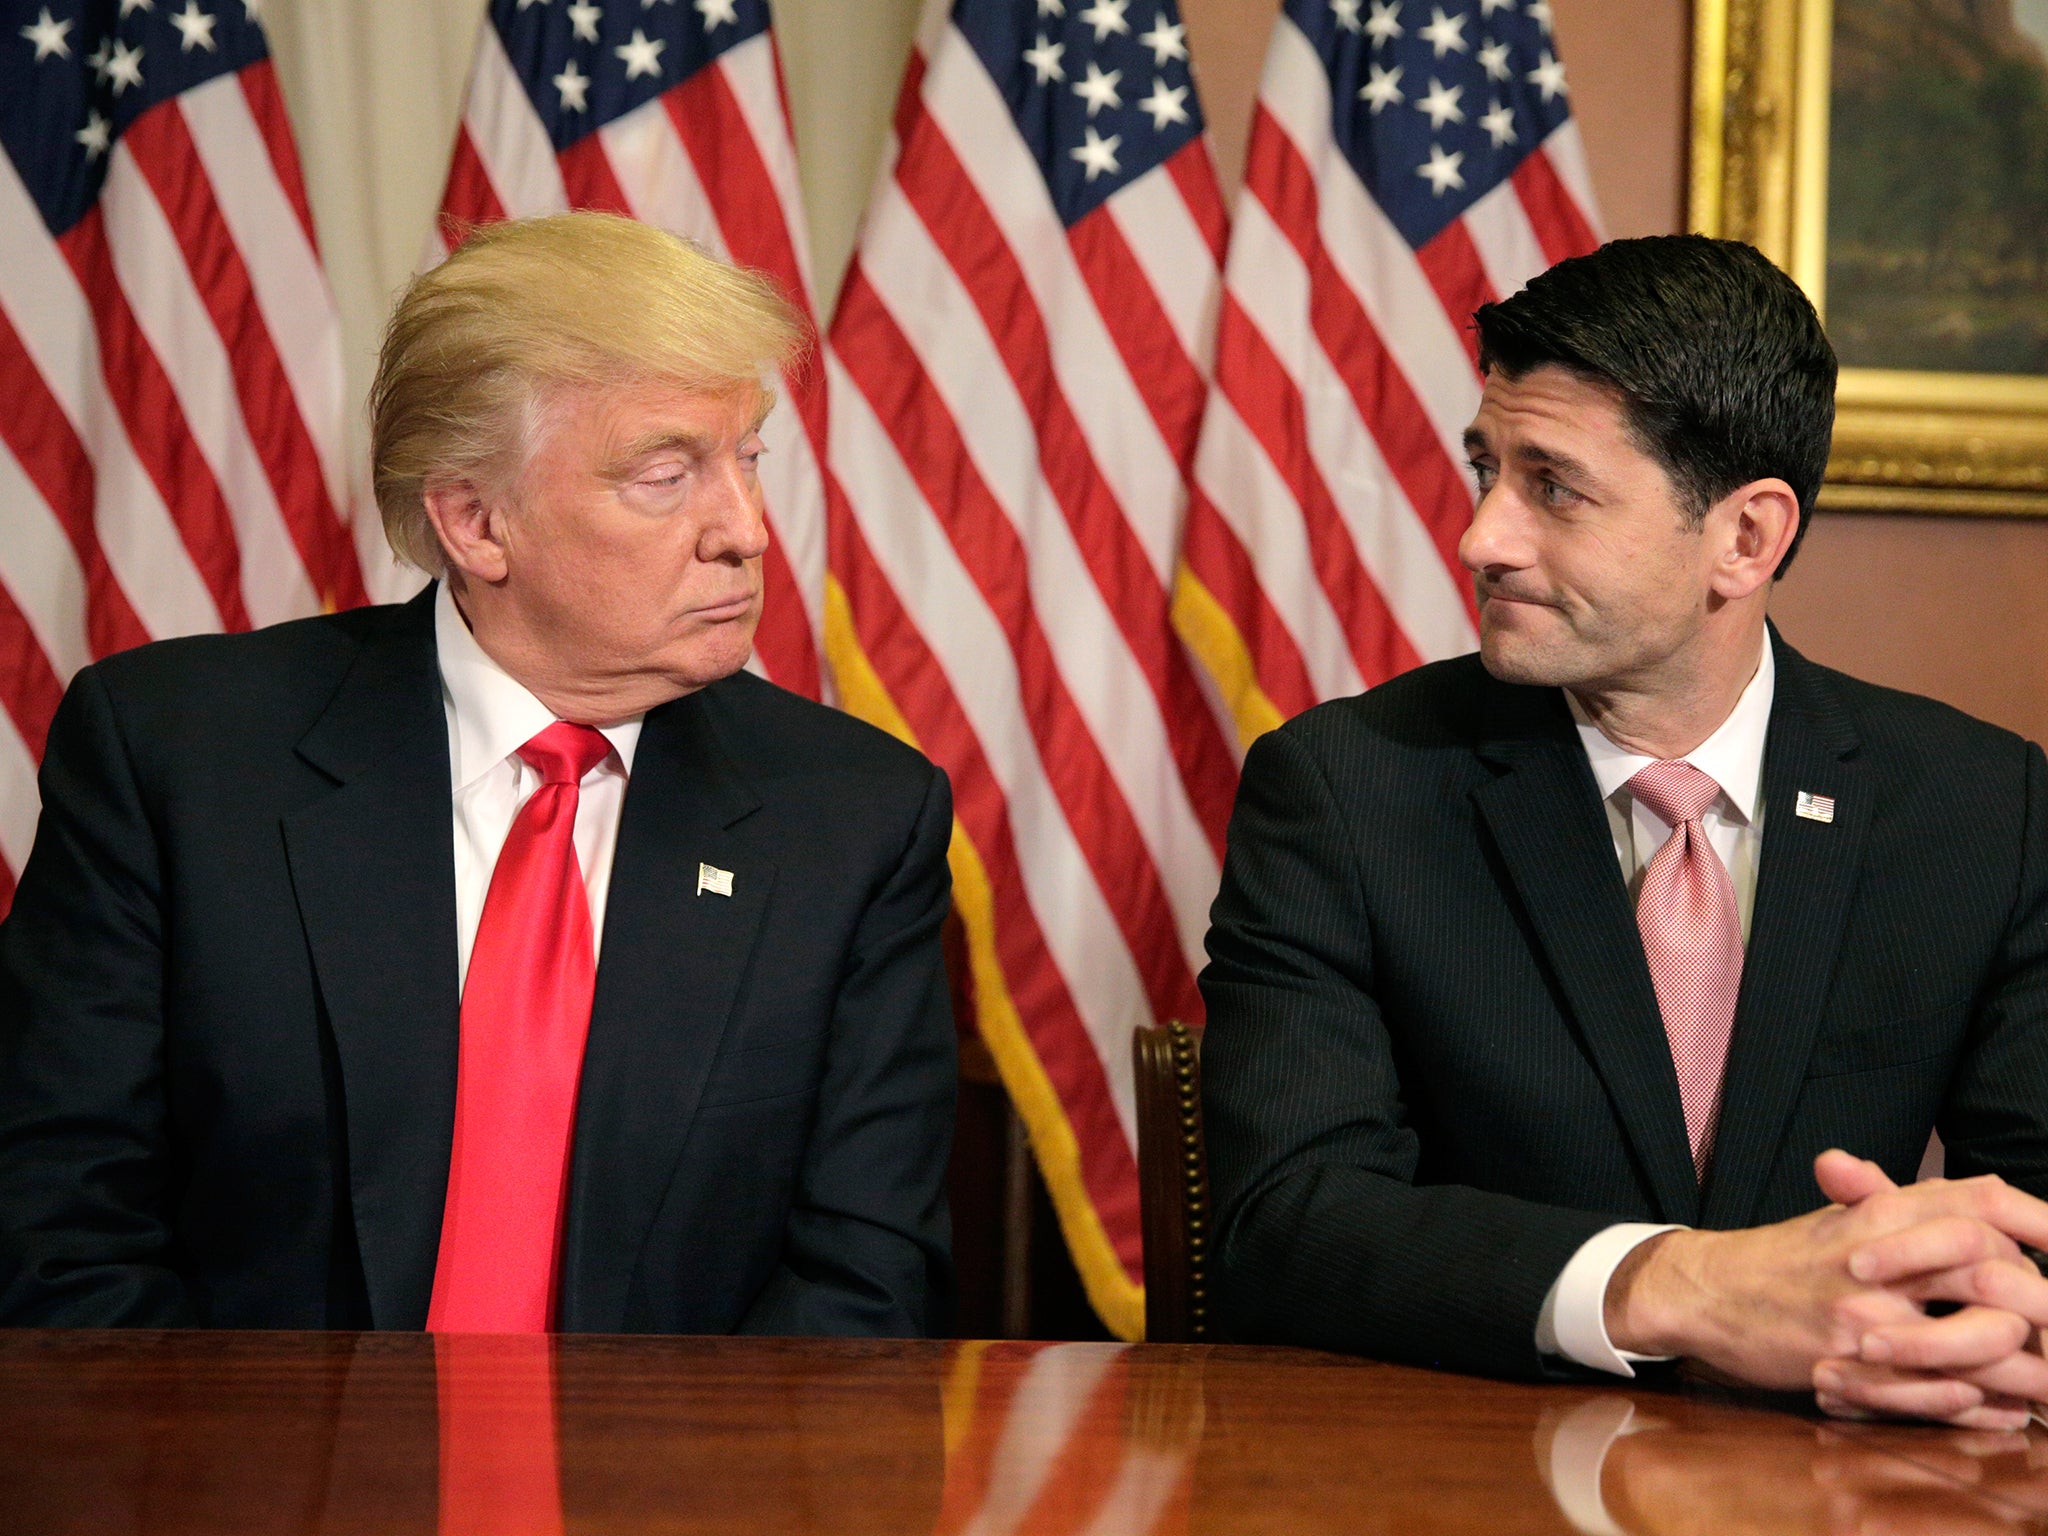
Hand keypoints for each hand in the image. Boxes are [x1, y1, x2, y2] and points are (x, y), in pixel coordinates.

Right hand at [1604, 1150, 2047, 1426]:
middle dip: (2038, 1304)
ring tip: (2040, 1384)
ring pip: (1975, 1336)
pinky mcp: (1847, 1359)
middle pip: (1992, 1267)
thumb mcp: (1842, 1219)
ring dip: (2019, 1366)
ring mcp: (1863, 1307)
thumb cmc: (1780, 1258)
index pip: (1980, 1201)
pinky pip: (1934, 1387)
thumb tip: (1990, 1197)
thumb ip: (1909, 1208)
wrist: (1704, 1290)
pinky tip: (1995, 1406)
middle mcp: (1877, 1251)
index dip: (2038, 1221)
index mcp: (1880, 1210)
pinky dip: (1975, 1403)